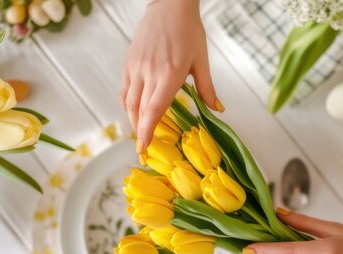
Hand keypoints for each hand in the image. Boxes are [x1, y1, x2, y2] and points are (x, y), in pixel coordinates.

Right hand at [121, 0, 222, 150]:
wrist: (170, 6)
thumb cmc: (189, 32)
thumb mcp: (201, 60)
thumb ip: (206, 88)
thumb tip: (217, 110)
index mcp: (170, 74)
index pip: (154, 110)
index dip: (147, 132)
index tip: (144, 149)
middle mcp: (150, 72)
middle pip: (139, 111)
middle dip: (140, 132)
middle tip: (144, 147)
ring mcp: (136, 67)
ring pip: (130, 102)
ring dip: (133, 120)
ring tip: (141, 131)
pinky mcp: (129, 62)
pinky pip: (126, 90)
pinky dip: (128, 104)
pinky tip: (134, 111)